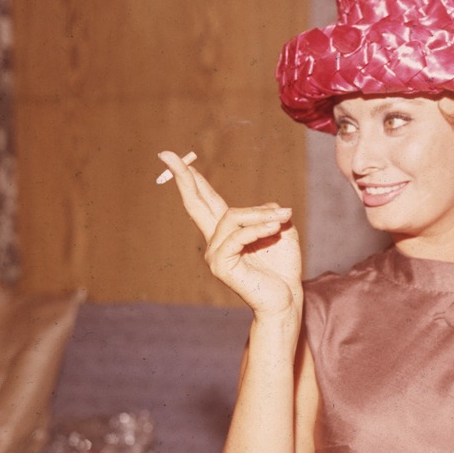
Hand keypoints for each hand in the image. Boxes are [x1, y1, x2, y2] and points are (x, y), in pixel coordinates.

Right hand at [157, 151, 302, 319]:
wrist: (286, 298)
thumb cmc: (283, 267)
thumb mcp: (281, 229)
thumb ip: (269, 212)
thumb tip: (265, 205)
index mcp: (226, 231)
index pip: (205, 200)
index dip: (192, 178)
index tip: (174, 156)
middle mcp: (214, 241)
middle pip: (197, 203)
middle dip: (183, 177)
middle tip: (168, 154)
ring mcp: (215, 254)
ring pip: (232, 218)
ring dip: (260, 215)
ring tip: (283, 217)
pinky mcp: (221, 265)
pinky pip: (238, 237)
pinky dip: (258, 229)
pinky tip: (274, 227)